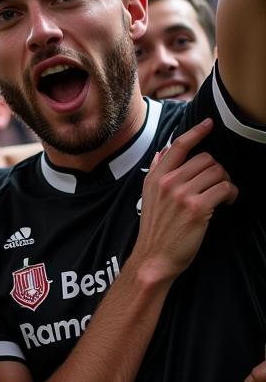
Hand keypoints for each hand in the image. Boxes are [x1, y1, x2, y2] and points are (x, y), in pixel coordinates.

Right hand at [131, 119, 236, 285]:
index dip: (196, 132)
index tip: (209, 124)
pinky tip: (227, 202)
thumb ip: (157, 172)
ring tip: (223, 195)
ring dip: (226, 181)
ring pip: (217, 171)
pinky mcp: (197, 208)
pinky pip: (224, 188)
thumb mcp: (149, 197)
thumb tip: (165, 151)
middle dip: (217, 170)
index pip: (179, 146)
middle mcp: (167, 182)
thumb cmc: (155, 230)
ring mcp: (182, 194)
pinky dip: (231, 193)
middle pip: (206, 159)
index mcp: (156, 178)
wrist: (154, 258)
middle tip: (217, 184)